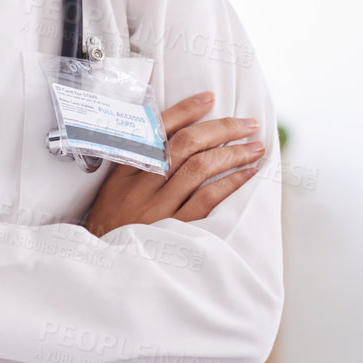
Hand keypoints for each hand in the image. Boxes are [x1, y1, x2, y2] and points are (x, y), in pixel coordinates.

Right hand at [83, 92, 264, 238]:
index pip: (157, 128)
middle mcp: (142, 182)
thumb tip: (170, 132)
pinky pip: (207, 199)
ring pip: (200, 168)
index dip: (185, 110)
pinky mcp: (175, 227)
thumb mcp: (114, 185)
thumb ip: (137, 160)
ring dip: (233, 153)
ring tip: (256, 147)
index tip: (210, 98)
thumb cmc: (113, 220)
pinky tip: (248, 173)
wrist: (107, 263)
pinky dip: (230, 182)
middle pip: (185, 144)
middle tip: (248, 124)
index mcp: (127, 166)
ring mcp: (159, 206)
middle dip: (221, 129)